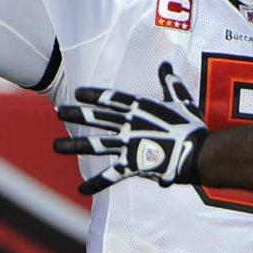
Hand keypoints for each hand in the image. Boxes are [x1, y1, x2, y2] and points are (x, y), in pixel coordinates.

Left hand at [54, 63, 208, 194]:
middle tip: (59, 112)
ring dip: (74, 146)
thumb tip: (165, 64)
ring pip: (96, 145)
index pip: (112, 99)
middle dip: (77, 115)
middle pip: (98, 118)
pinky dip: (96, 183)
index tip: (78, 93)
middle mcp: (130, 125)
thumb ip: (169, 84)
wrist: (198, 153)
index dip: (94, 95)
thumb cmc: (191, 126)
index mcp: (140, 108)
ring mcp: (129, 145)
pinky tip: (81, 188)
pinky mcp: (133, 165)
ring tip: (55, 147)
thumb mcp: (181, 101)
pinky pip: (111, 175)